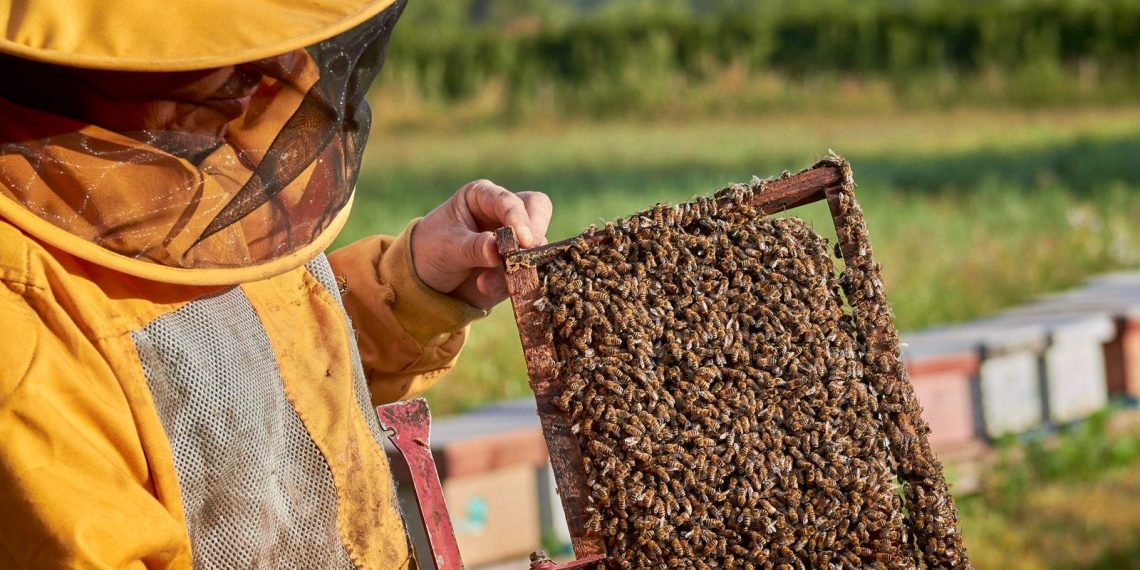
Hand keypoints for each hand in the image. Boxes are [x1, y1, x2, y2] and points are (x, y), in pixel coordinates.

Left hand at [411, 179, 551, 308]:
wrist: (426, 282)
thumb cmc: (432, 250)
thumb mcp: (447, 246)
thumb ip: (473, 247)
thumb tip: (497, 251)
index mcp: (483, 197)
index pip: (510, 201)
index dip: (519, 219)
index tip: (523, 241)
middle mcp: (503, 214)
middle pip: (538, 211)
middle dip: (535, 234)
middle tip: (526, 254)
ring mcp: (514, 240)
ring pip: (536, 247)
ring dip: (518, 266)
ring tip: (484, 283)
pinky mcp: (517, 266)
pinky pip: (528, 272)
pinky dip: (512, 284)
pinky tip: (486, 289)